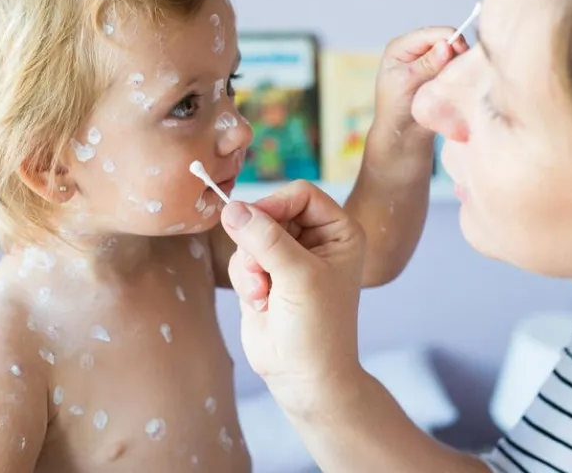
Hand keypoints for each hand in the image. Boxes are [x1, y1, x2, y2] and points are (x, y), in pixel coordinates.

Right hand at [219, 181, 366, 409]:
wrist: (304, 378)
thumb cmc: (317, 328)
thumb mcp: (298, 277)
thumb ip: (265, 238)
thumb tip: (232, 207)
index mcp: (339, 231)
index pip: (300, 194)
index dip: (275, 204)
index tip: (255, 224)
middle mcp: (315, 239)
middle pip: (270, 212)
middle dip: (259, 244)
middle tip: (263, 273)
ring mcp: (288, 257)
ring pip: (250, 236)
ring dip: (250, 266)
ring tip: (266, 294)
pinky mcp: (265, 275)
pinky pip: (241, 258)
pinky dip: (245, 280)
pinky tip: (261, 304)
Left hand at [375, 27, 469, 140]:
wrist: (402, 134)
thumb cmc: (395, 109)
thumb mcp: (406, 82)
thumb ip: (427, 64)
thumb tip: (446, 45)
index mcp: (401, 46)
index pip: (431, 33)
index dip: (450, 39)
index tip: (462, 53)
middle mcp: (416, 49)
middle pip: (445, 39)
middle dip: (455, 51)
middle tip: (460, 69)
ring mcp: (429, 62)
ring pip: (454, 53)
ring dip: (458, 63)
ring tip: (456, 78)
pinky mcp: (440, 74)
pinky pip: (456, 67)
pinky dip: (459, 72)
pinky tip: (458, 82)